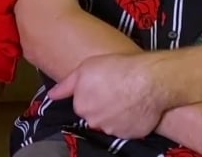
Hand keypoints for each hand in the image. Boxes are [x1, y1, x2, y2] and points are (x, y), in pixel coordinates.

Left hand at [47, 53, 168, 138]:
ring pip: (111, 123)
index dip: (92, 93)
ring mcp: (113, 129)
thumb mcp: (86, 68)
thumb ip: (66, 85)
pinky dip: (130, 120)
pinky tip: (136, 105)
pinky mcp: (131, 134)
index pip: (82, 104)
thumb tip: (52, 95)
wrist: (149, 80)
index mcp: (81, 106)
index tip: (101, 84)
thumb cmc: (118, 69)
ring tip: (127, 96)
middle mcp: (95, 122)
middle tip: (115, 89)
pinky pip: (127, 128)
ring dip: (116, 113)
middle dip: (102, 105)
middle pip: (95, 115)